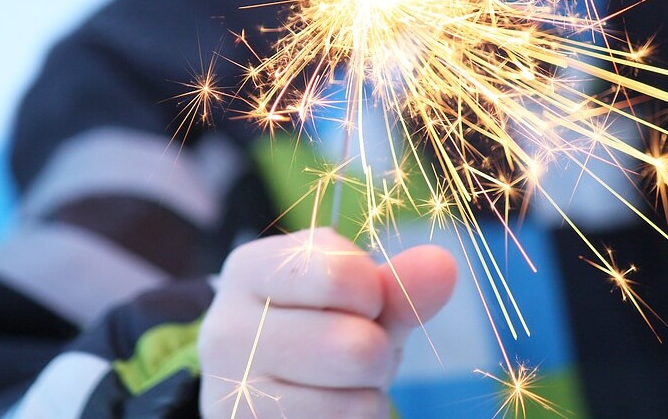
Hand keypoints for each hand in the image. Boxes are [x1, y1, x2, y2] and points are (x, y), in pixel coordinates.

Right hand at [198, 228, 456, 417]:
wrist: (258, 391)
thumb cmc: (315, 330)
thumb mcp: (354, 300)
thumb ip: (396, 284)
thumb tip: (443, 264)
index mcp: (248, 270)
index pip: (340, 273)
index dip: (371, 293)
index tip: (353, 300)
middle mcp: (225, 330)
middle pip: (356, 346)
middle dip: (376, 353)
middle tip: (349, 353)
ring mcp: (230, 395)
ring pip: (356, 404)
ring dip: (366, 396)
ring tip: (334, 385)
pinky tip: (323, 412)